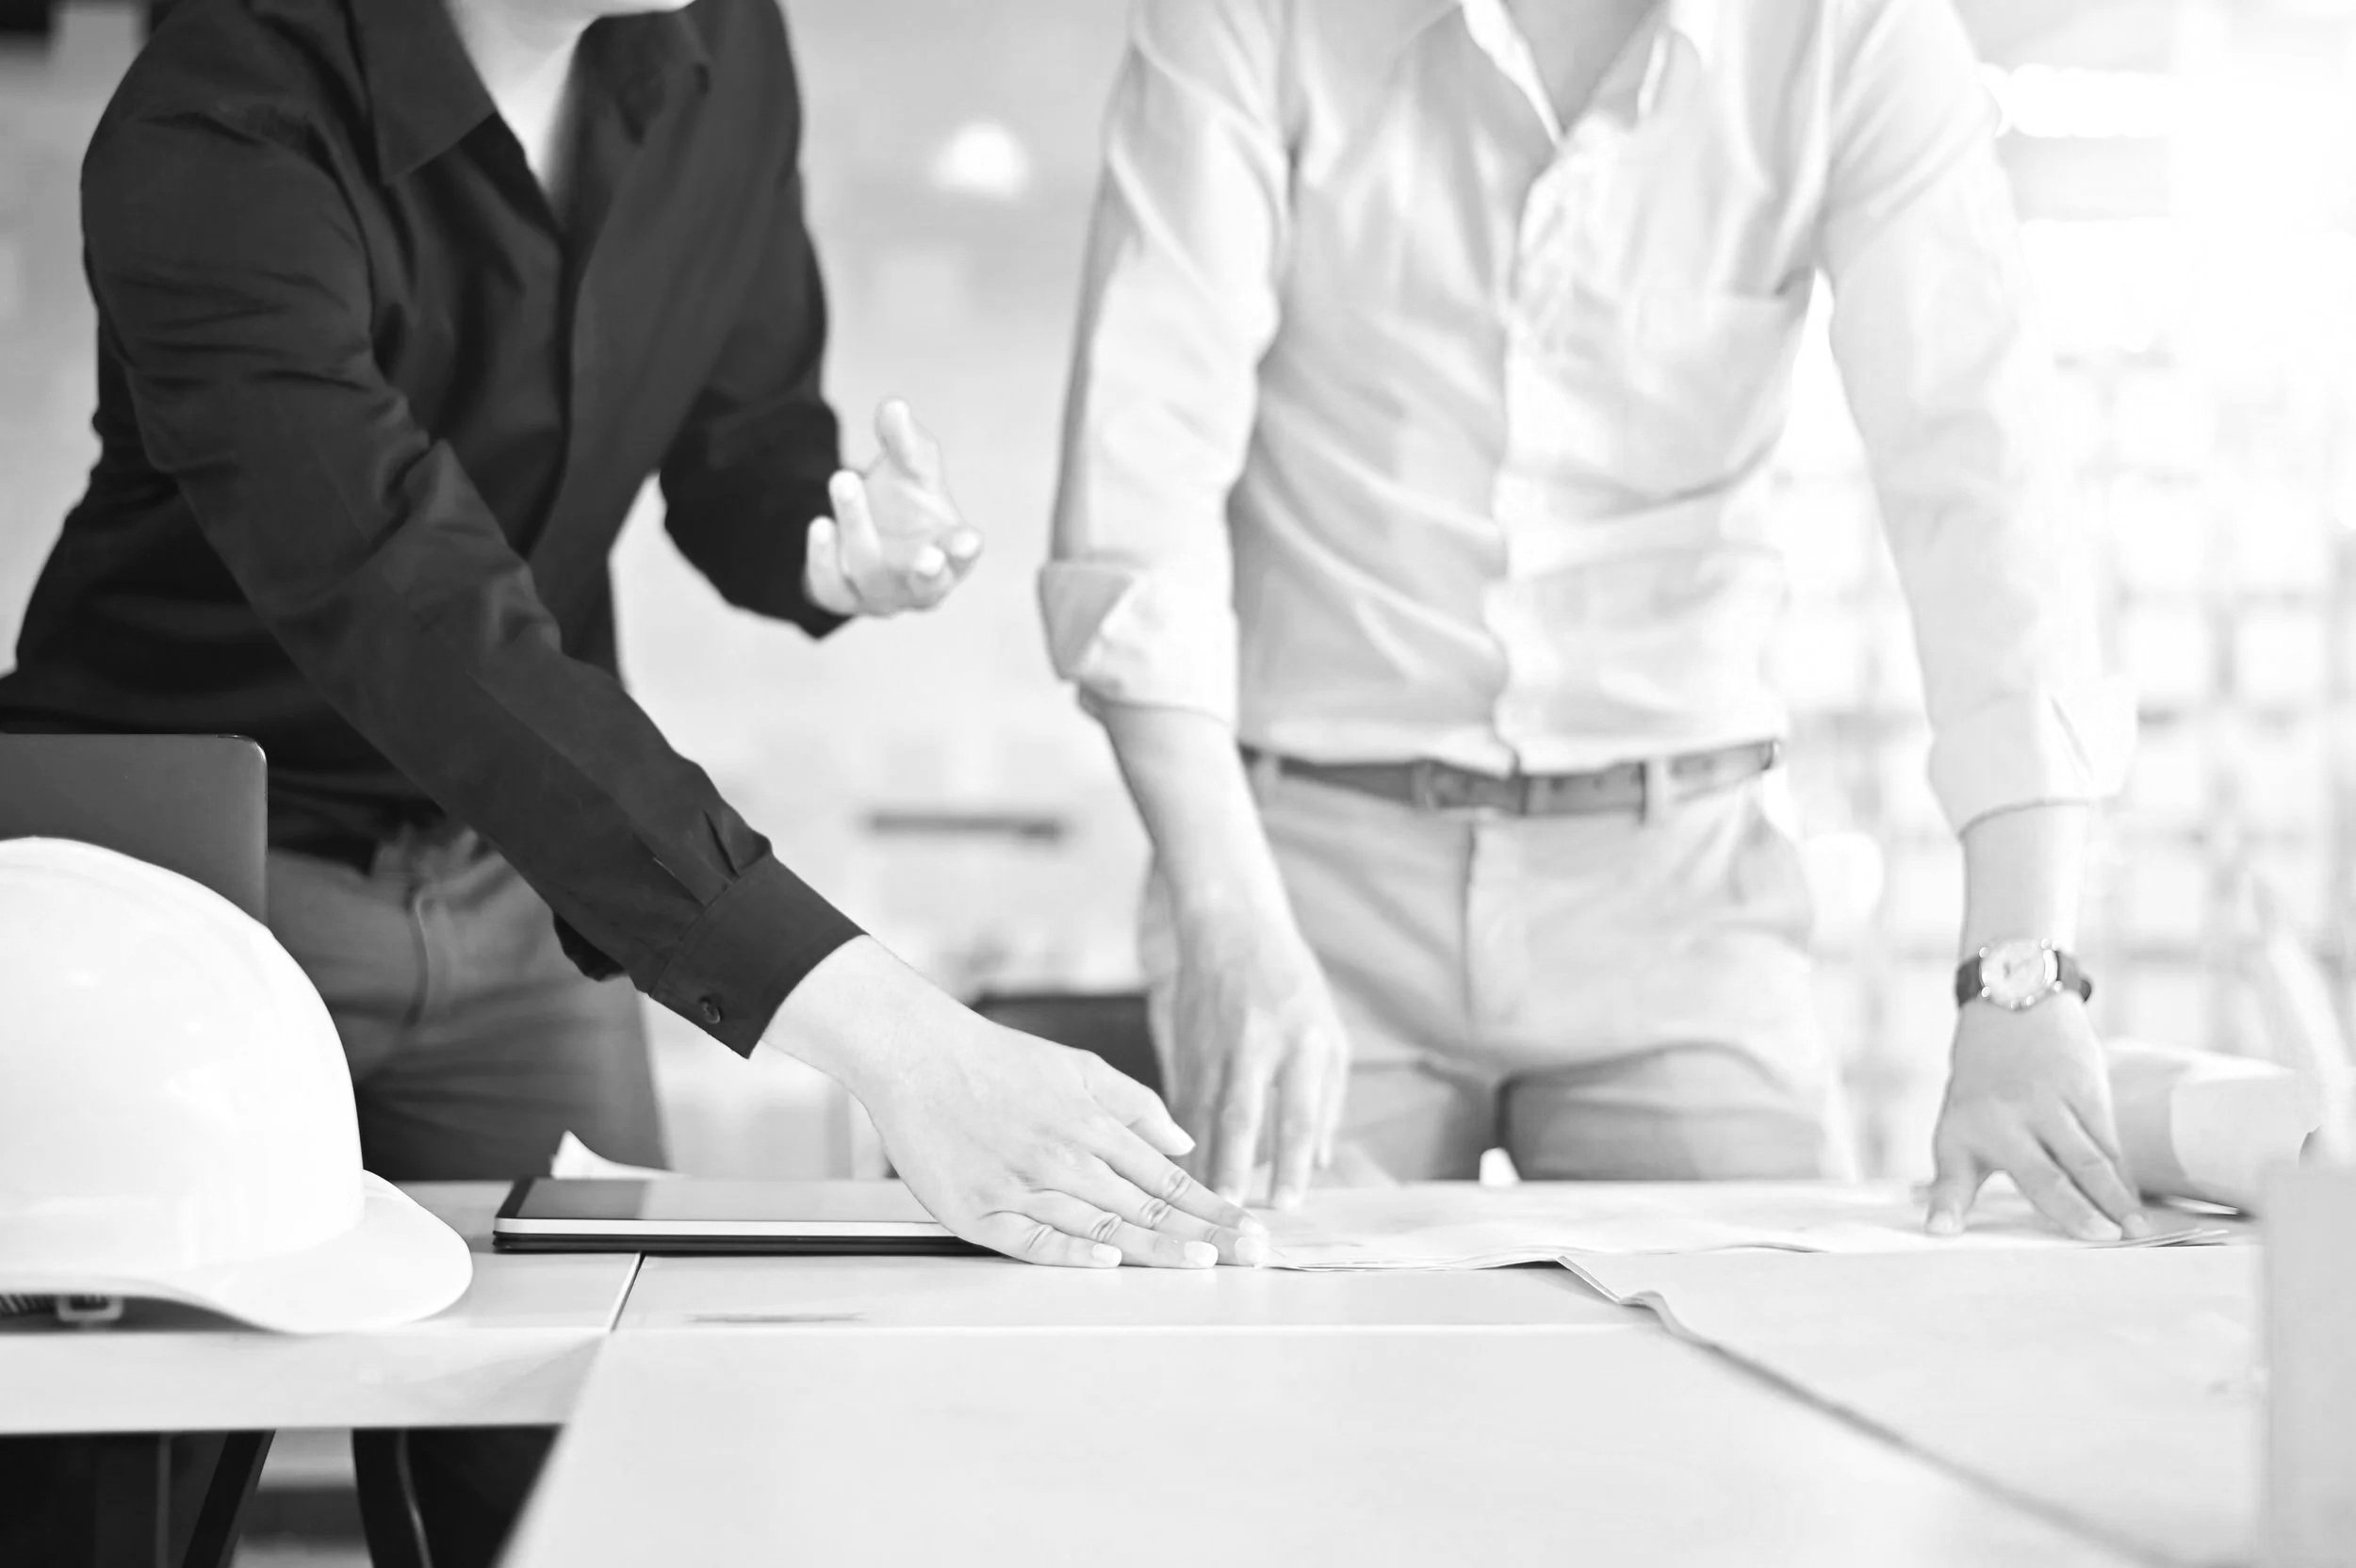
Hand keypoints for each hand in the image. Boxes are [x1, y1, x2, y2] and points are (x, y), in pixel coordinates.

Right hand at [774, 938, 1266, 1267]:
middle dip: (1204, 1234)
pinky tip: (1108, 1261)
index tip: (1249, 1229)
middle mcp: (1066, 1158)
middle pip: (1146, 1207)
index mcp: (1093, 1126)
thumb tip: (1183, 1143)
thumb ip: (1135, 1105)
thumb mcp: (1079, 1067)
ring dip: (1155, 1247)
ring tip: (1202, 1265)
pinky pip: (1033, 1238)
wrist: (918, 1056)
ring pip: (1101, 1225)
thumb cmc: (997, 1062)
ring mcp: (1024, 1185)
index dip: (1212, 1206)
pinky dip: (1071, 1250)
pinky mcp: (981, 1210)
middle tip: (1250, 1257)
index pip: (1167, 1179)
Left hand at [803, 399, 982, 616]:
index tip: (969, 540)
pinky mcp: (845, 598)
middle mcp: (922, 584)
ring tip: (844, 479)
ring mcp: (883, 597)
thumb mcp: (910, 468)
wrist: (862, 533)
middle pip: (926, 584)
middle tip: (927, 556)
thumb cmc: (904, 503)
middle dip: (927, 571)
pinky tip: (820, 525)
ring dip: (858, 527)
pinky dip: (824, 558)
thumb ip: (906, 441)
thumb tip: (894, 406)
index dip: (965, 550)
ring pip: (871, 574)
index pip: (962, 556)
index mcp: (950, 554)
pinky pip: (833, 589)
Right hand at [1168, 912, 1348, 1208]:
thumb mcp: (1330, 1031)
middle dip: (1234, 1167)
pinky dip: (1181, 1139)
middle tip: (1229, 1212)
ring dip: (1201, 1161)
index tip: (1288, 1203)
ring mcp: (1215, 1043)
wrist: (1232, 927)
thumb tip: (1321, 1162)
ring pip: (1203, 1113)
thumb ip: (1329, 1098)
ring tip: (1200, 1205)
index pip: (1298, 1111)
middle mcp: (1257, 1043)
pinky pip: (1182, 1101)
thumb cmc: (1292, 983)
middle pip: (1242, 1115)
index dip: (1293, 1161)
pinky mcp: (1184, 1045)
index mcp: (1302, 1040)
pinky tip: (1179, 1170)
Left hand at [1926, 998, 2151, 1241]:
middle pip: (2047, 1174)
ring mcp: (2051, 1102)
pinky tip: (2134, 1202)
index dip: (1949, 1207)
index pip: (1956, 1179)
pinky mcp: (2086, 1089)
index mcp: (1969, 1130)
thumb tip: (1938, 1233)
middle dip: (2075, 1210)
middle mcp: (2009, 1117)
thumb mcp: (1954, 1131)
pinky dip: (2123, 1175)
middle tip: (2103, 1239)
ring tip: (2135, 1232)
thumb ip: (1952, 1184)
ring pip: (2089, 1159)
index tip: (1943, 1231)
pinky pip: (2108, 1141)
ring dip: (2115, 1198)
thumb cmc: (1980, 1089)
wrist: (2012, 1009)